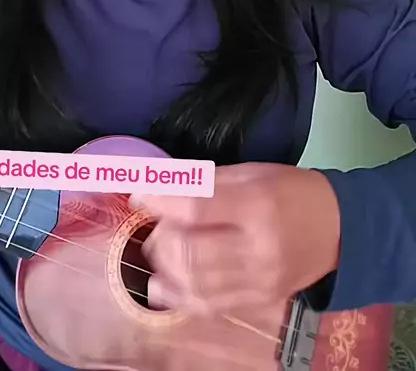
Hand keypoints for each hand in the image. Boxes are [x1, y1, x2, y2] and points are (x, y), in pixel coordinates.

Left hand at [130, 163, 339, 315]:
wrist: (338, 230)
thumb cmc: (291, 191)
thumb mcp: (251, 172)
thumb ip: (205, 182)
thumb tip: (159, 187)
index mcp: (257, 205)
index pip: (196, 208)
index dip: (159, 201)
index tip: (138, 194)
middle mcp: (258, 249)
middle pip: (189, 253)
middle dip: (159, 239)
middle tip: (155, 224)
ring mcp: (259, 282)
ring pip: (193, 285)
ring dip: (163, 268)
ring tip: (159, 251)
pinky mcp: (257, 302)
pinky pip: (207, 305)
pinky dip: (178, 295)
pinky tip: (167, 281)